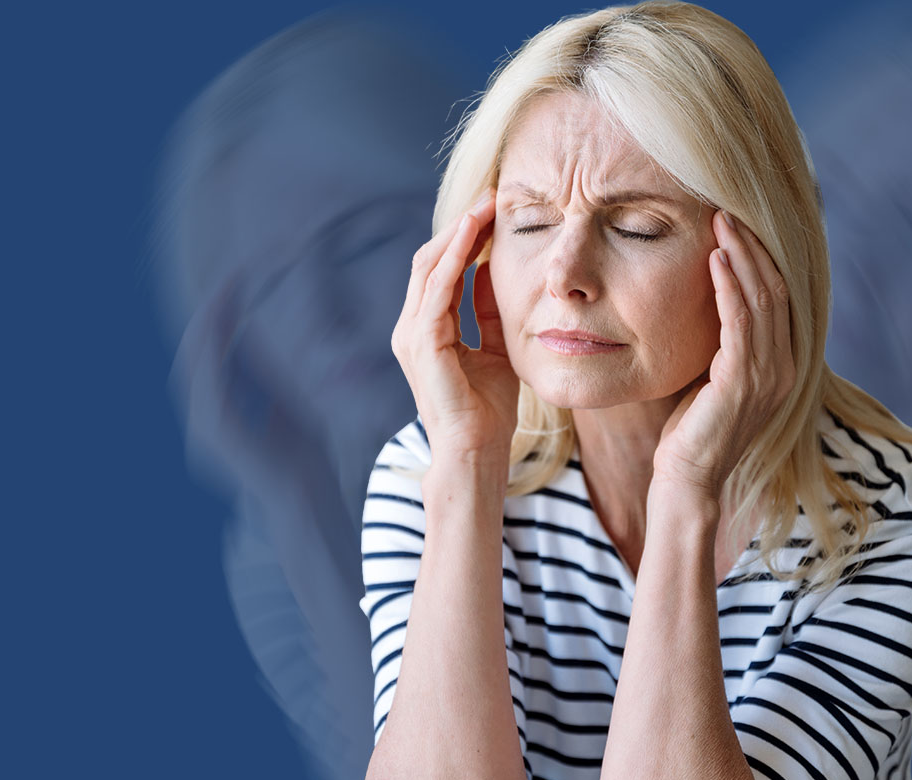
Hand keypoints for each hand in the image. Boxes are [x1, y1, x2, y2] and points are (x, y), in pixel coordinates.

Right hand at [169, 273, 335, 507]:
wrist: (312, 502)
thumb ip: (262, 370)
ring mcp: (206, 429)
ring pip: (195, 365)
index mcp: (219, 409)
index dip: (221, 314)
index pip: (211, 351)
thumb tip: (247, 327)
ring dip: (211, 326)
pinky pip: (208, 386)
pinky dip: (216, 353)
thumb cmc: (303, 460)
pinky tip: (231, 324)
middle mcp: (204, 417)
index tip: (239, 280)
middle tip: (234, 278)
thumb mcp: (283, 401)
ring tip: (230, 292)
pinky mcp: (218, 438)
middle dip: (212, 313)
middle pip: (196, 353)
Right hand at [391, 189, 518, 464]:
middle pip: (432, 259)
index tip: (497, 209)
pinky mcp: (422, 344)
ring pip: (430, 267)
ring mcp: (413, 335)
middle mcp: (414, 327)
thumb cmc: (488, 410)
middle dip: (463, 224)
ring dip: (459, 232)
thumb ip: (491, 311)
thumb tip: (498, 271)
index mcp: (429, 328)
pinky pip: (437, 289)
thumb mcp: (497, 347)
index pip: (443, 268)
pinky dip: (455, 258)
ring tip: (486, 204)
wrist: (477, 452)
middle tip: (492, 195)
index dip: (467, 237)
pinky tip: (474, 234)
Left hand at [651, 210, 795, 499]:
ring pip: (762, 300)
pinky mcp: (744, 381)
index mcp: (782, 366)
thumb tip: (711, 304)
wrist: (688, 480)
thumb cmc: (691, 432)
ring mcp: (768, 375)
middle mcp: (784, 368)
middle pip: (776, 291)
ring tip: (721, 222)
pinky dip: (730, 286)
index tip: (736, 226)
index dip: (760, 259)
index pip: (779, 299)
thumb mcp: (713, 379)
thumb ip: (723, 345)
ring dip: (741, 256)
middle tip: (727, 210)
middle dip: (753, 247)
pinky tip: (715, 259)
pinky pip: (741, 322)